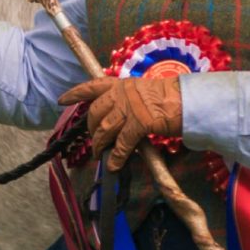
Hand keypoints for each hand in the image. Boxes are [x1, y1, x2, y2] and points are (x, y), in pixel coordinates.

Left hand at [59, 73, 181, 171]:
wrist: (188, 101)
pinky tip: (115, 165)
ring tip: (100, 155)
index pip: (93, 86)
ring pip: (104, 129)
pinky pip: (121, 144)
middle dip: (92, 129)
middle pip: (95, 112)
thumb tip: (120, 118)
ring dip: (100, 145)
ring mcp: (128, 108)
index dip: (75, 94)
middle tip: (95, 141)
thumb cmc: (171, 98)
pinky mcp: (138, 123)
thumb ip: (129, 101)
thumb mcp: (145, 93)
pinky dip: (117, 157)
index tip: (61, 100)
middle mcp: (121, 93)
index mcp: (122, 84)